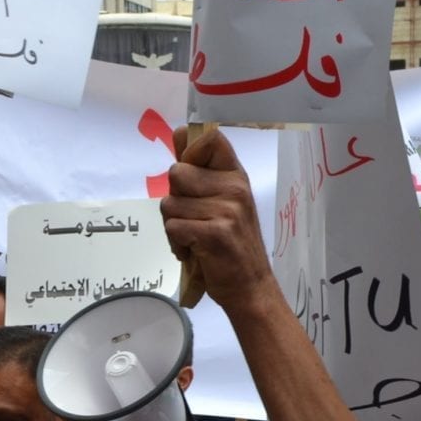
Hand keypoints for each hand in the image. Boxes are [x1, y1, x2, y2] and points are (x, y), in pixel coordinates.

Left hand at [160, 127, 276, 313]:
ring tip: (194, 238)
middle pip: (176, 173)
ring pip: (170, 204)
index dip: (189, 151)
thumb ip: (199, 170)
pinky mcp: (215, 233)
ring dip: (173, 226)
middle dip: (175, 199)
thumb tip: (179, 133)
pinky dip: (176, 244)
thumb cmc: (232, 244)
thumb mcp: (223, 201)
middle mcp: (234, 187)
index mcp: (236, 175)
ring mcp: (227, 210)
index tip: (190, 176)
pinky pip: (173, 227)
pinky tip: (193, 251)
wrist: (251, 286)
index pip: (209, 138)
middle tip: (192, 218)